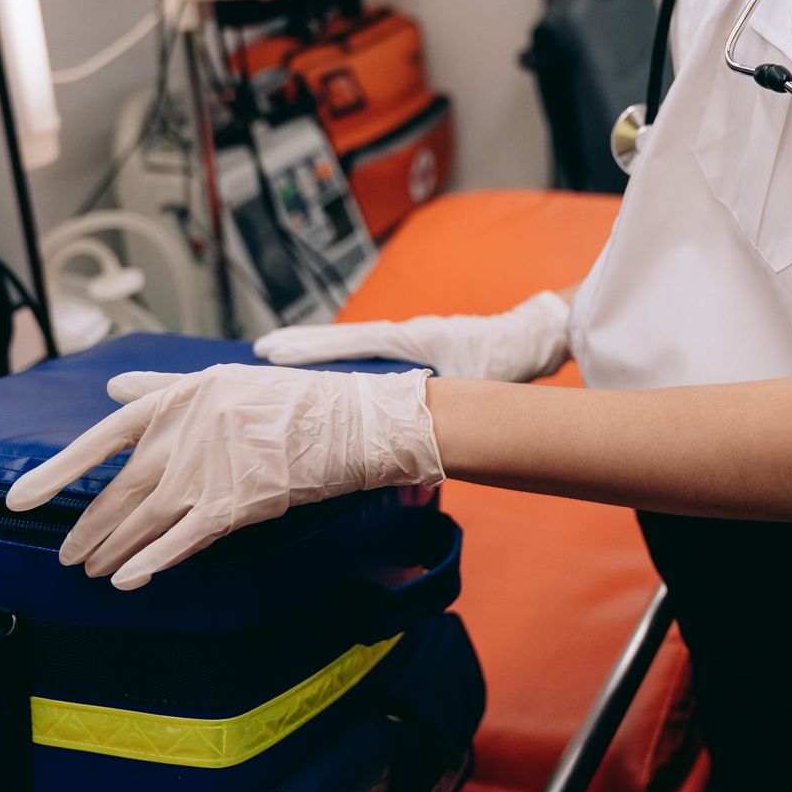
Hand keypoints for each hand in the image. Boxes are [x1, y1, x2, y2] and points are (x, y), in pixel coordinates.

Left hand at [4, 364, 442, 590]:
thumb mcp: (219, 379)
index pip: (101, 439)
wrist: (346, 424)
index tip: (19, 499)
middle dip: (88, 529)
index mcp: (175, 402)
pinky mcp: (234, 506)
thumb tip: (110, 389)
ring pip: (142, 521)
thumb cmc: (285, 400)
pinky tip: (129, 580)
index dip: (57, 471)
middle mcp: (182, 437)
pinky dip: (151, 562)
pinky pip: (181, 541)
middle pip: (119, 493)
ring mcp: (207, 473)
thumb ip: (160, 387)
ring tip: (93, 571)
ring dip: (112, 550)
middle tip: (67, 554)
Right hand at [253, 290, 571, 382]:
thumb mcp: (471, 385)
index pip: (348, 343)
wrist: (532, 339)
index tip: (271, 352)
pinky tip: (329, 370)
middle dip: (302, 345)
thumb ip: (443, 413)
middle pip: (341, 340)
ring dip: (319, 350)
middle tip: (259, 350)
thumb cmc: (504, 361)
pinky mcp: (417, 348)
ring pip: (353, 346)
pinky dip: (344, 356)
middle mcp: (402, 337)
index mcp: (408, 340)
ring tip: (279, 357)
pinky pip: (370, 352)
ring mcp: (408, 340)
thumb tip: (412, 455)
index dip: (309, 349)